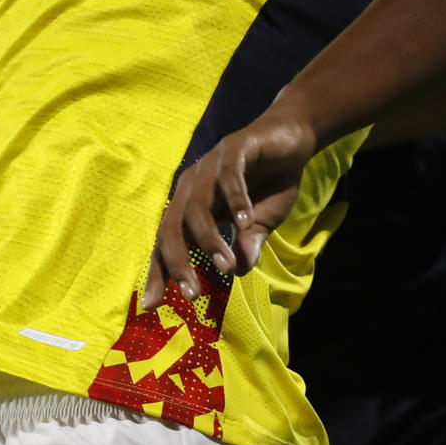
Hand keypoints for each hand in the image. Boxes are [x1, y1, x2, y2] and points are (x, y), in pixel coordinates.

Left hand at [142, 109, 315, 309]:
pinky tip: (244, 222)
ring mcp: (210, 165)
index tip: (152, 305)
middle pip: (173, 228)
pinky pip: (228, 176)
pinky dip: (234, 200)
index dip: (158, 272)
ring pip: (197, 207)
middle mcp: (193, 185)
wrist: (293, 139)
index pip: (167, 242)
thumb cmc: (271, 182)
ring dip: (209, 239)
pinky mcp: (234, 148)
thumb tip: (238, 272)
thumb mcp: (260, 223)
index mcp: (192, 204)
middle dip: (178, 263)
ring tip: (225, 265)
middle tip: (192, 294)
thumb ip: (247, 245)